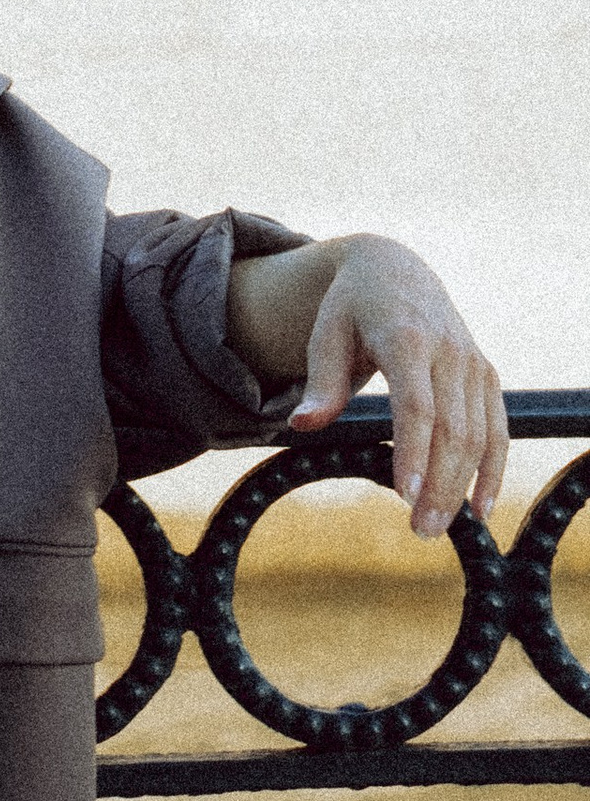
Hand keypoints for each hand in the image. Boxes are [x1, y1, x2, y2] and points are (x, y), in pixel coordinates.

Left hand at [288, 237, 508, 538]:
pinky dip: (493, 470)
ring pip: (479, 435)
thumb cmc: (351, 308)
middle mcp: (448, 350)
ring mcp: (473, 363)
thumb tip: (301, 425)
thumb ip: (320, 382)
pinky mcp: (486, 375)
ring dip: (462, 486)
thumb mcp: (326, 333)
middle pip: (452, 429)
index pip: (417, 405)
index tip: (404, 495)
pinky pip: (498, 429)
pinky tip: (480, 509)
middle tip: (419, 530)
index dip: (413, 451)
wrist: (394, 270)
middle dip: (439, 484)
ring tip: (435, 527)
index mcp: (406, 338)